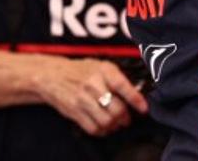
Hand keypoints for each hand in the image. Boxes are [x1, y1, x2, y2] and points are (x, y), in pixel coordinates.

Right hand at [33, 57, 147, 136]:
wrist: (53, 76)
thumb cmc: (82, 70)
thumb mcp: (102, 66)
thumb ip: (118, 77)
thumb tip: (137, 91)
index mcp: (103, 70)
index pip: (123, 86)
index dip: (136, 100)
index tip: (144, 109)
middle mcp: (93, 85)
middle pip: (116, 108)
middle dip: (126, 117)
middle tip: (128, 119)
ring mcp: (82, 100)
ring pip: (106, 121)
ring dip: (115, 126)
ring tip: (117, 124)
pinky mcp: (74, 112)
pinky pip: (92, 128)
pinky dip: (102, 131)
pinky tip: (105, 128)